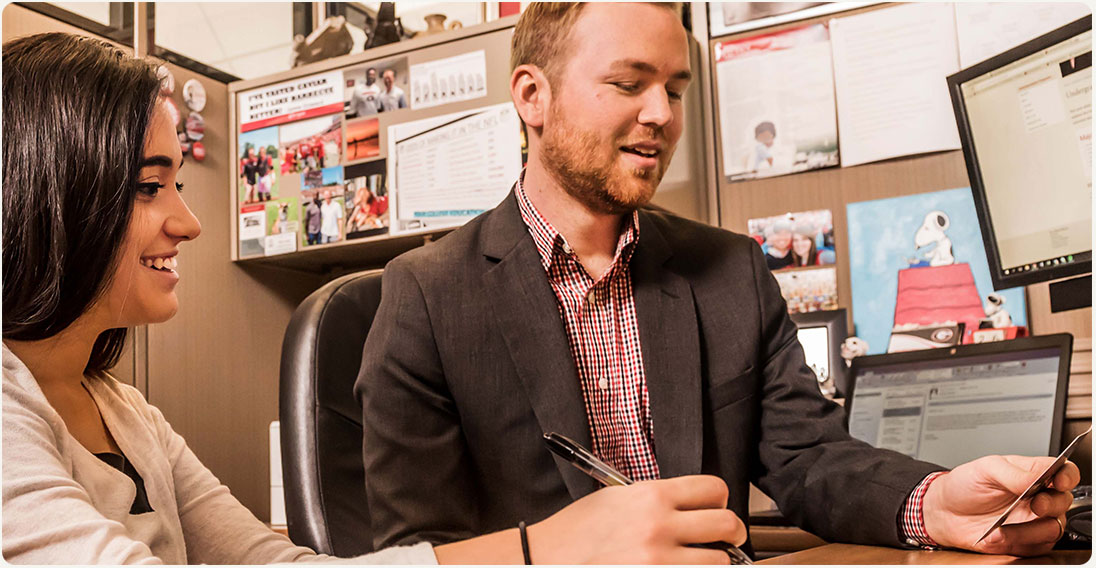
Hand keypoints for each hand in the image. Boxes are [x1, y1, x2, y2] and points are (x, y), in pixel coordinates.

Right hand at [528, 475, 745, 563]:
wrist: (545, 560)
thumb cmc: (576, 533)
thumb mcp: (615, 500)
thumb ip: (657, 499)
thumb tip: (694, 507)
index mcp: (650, 496)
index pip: (713, 489)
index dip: (720, 499)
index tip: (716, 509)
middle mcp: (659, 526)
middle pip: (726, 524)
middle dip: (731, 532)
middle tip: (726, 538)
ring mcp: (660, 561)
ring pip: (718, 561)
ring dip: (713, 561)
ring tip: (698, 560)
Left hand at [922, 455, 1079, 555]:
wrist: (943, 512)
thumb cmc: (964, 486)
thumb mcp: (985, 469)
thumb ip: (1014, 473)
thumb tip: (1038, 476)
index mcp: (1031, 474)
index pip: (1063, 472)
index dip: (1067, 476)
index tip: (1059, 481)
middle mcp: (1038, 497)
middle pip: (1064, 501)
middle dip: (1051, 504)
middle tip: (1035, 504)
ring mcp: (1033, 520)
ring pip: (1053, 528)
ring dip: (1030, 529)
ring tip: (1003, 526)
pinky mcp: (1026, 541)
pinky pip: (1036, 546)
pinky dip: (1016, 541)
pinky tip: (996, 535)